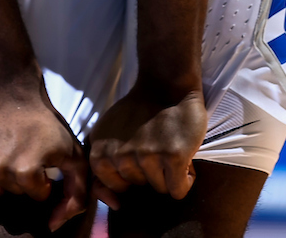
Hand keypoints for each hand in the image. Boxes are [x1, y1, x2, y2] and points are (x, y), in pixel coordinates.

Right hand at [0, 78, 87, 231]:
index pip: (37, 195)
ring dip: (2, 179)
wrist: (9, 91)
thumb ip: (76, 190)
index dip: (44, 178)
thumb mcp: (72, 151)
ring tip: (8, 153)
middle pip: (14, 194)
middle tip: (25, 153)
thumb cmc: (44, 123)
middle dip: (23, 178)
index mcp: (26, 172)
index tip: (44, 160)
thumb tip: (55, 225)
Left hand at [89, 84, 206, 207]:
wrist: (168, 83)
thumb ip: (106, 160)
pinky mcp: (172, 156)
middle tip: (158, 149)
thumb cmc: (141, 109)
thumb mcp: (109, 133)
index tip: (139, 169)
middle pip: (137, 187)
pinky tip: (186, 161)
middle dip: (150, 173)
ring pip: (159, 188)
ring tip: (172, 149)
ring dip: (169, 174)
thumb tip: (114, 202)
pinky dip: (186, 180)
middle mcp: (120, 157)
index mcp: (100, 152)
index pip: (107, 189)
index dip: (127, 181)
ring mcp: (147, 156)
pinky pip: (179, 189)